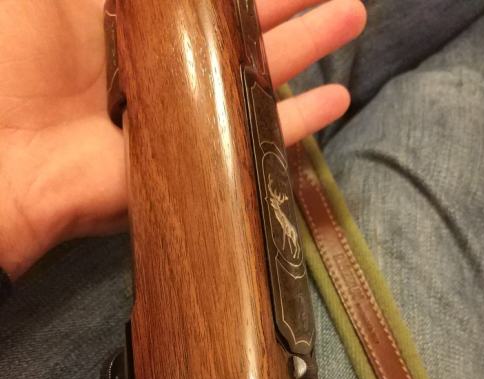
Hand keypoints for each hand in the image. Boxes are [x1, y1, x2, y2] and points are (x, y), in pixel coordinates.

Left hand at [0, 0, 365, 277]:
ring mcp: (183, 115)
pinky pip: (257, 139)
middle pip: (241, 28)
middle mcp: (165, 66)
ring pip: (257, 75)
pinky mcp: (196, 161)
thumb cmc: (16, 56)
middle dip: (290, 1)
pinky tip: (334, 101)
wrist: (5, 155)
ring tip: (352, 16)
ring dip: (306, 45)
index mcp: (134, 23)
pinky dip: (297, 123)